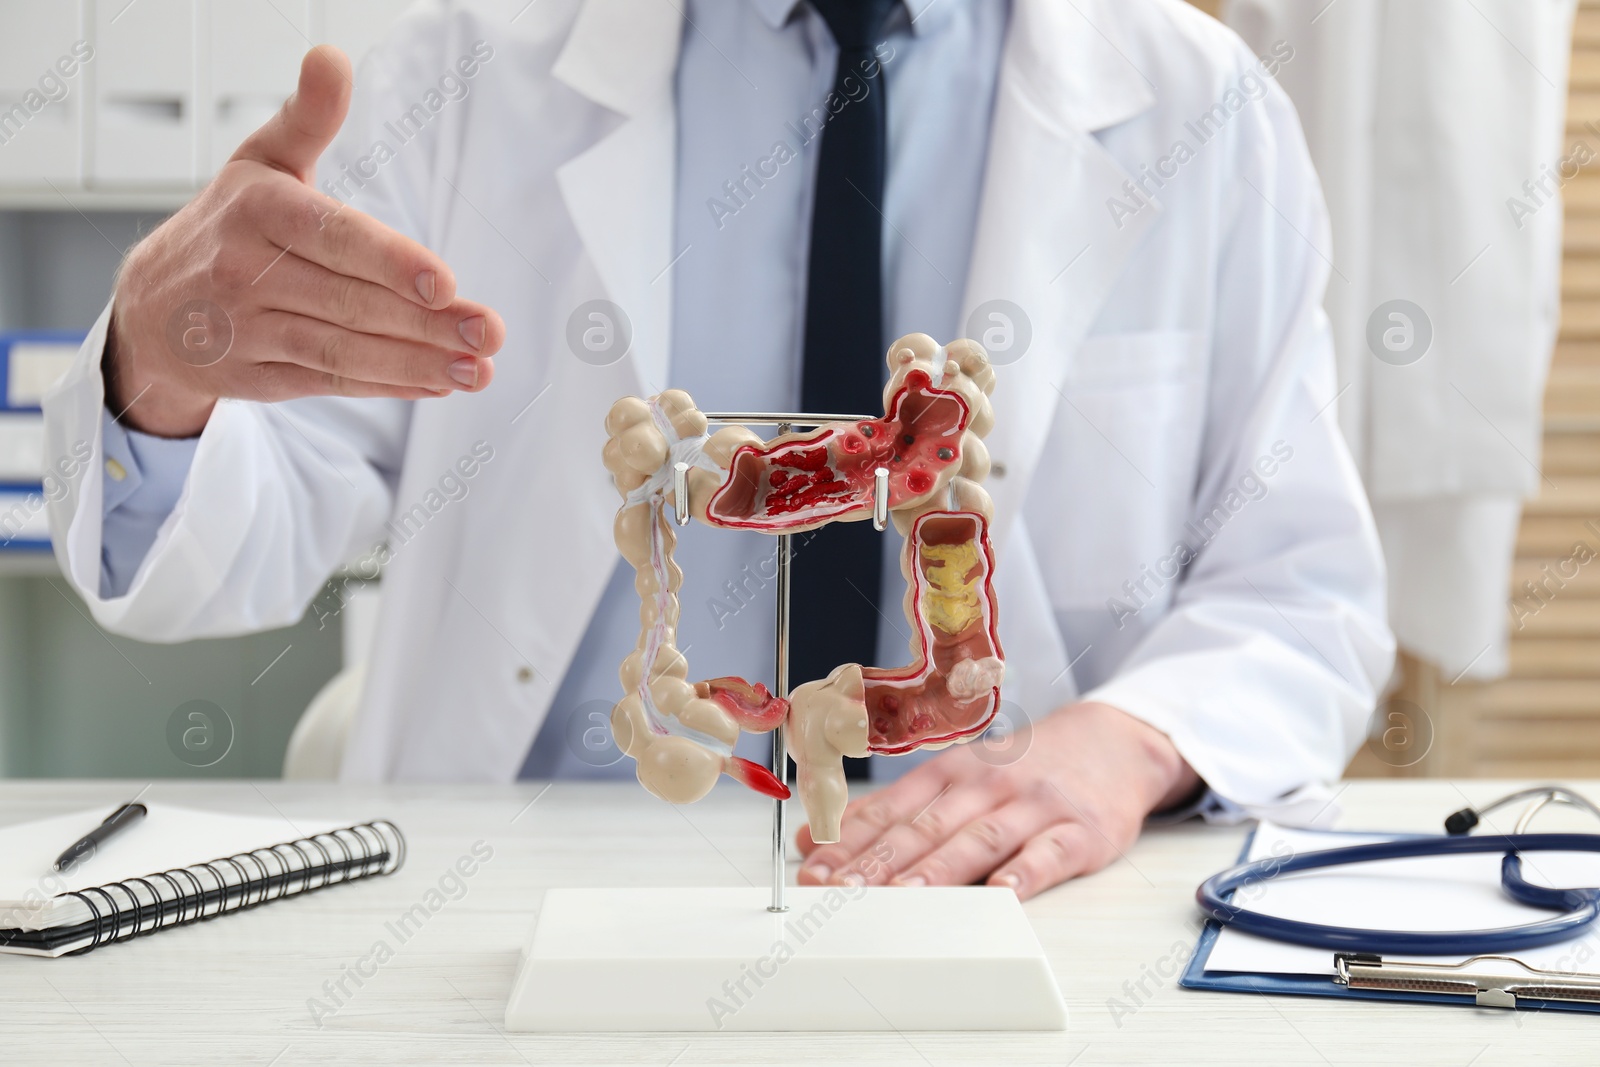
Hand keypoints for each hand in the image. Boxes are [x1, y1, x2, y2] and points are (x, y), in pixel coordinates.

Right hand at [105, 45, 505, 437]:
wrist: (152, 307)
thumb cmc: (229, 225)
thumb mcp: (261, 162)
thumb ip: (309, 117)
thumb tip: (332, 58)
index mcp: (256, 211)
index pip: (334, 238)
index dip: (391, 262)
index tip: (445, 282)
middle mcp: (245, 272)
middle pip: (351, 302)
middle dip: (428, 323)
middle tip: (489, 331)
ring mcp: (248, 331)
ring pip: (345, 351)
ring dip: (418, 362)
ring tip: (478, 368)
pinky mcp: (257, 378)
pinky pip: (332, 382)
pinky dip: (389, 384)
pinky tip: (438, 382)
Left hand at [795, 702, 1199, 899]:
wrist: (1113, 742)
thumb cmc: (1024, 769)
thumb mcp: (956, 776)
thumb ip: (889, 811)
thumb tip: (815, 837)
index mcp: (950, 772)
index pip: (891, 810)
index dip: (850, 843)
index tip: (814, 871)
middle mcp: (986, 785)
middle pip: (927, 827)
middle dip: (881, 862)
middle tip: (843, 892)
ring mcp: (1034, 806)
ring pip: (980, 838)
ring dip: (940, 869)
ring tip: (905, 898)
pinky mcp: (1080, 831)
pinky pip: (1050, 852)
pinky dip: (1026, 871)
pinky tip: (1004, 892)